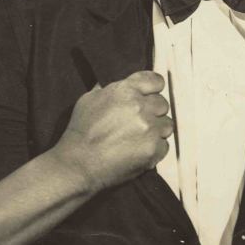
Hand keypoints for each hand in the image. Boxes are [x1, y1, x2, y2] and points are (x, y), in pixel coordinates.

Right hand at [50, 71, 172, 192]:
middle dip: (152, 112)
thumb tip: (121, 87)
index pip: (156, 81)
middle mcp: (139, 107)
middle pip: (162, 104)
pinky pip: (164, 145)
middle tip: (137, 122)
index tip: (150, 95)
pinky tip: (137, 150)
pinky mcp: (152, 150)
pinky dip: (154, 149)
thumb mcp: (88, 100)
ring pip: (166, 125)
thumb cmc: (80, 133)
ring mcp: (148, 129)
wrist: (77, 163)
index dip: (153, 89)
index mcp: (124, 91)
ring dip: (156, 130)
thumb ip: (110, 91)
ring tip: (137, 138)